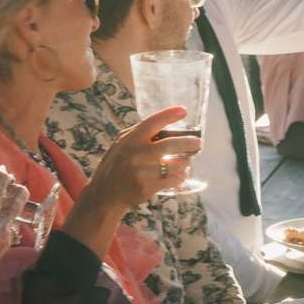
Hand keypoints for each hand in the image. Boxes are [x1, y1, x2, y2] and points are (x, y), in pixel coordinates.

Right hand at [0, 171, 28, 303]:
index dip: (1, 176)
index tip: (1, 168)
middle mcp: (1, 227)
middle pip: (18, 199)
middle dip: (16, 187)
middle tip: (9, 180)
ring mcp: (5, 239)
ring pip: (17, 212)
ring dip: (15, 201)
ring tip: (6, 195)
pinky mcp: (5, 249)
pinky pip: (12, 226)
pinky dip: (9, 217)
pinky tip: (0, 218)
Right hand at [85, 106, 202, 210]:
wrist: (105, 193)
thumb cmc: (117, 164)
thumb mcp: (122, 144)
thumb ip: (140, 133)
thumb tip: (165, 122)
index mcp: (130, 139)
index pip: (152, 122)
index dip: (169, 115)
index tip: (183, 111)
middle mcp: (136, 154)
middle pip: (170, 144)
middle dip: (189, 142)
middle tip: (198, 142)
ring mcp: (142, 172)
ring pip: (176, 164)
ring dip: (186, 162)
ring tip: (187, 160)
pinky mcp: (147, 187)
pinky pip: (173, 180)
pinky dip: (181, 177)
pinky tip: (181, 175)